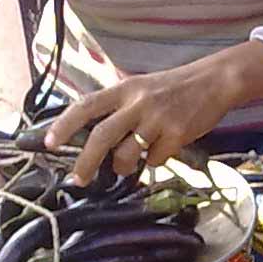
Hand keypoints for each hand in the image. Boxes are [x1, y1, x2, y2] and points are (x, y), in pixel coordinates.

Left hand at [44, 44, 262, 185]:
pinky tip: (163, 148)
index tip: (49, 143)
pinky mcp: (177, 134)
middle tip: (77, 179)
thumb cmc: (172, 88)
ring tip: (127, 166)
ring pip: (127, 154)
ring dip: (123, 167)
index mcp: (124, 89)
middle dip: (86, 162)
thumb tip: (92, 140)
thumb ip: (118, 109)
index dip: (64, 124)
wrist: (213, 82)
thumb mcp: (140, 89)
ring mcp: (157, 119)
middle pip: (102, 136)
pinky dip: (155, 160)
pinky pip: (155, 159)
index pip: (86, 106)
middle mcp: (138, 102)